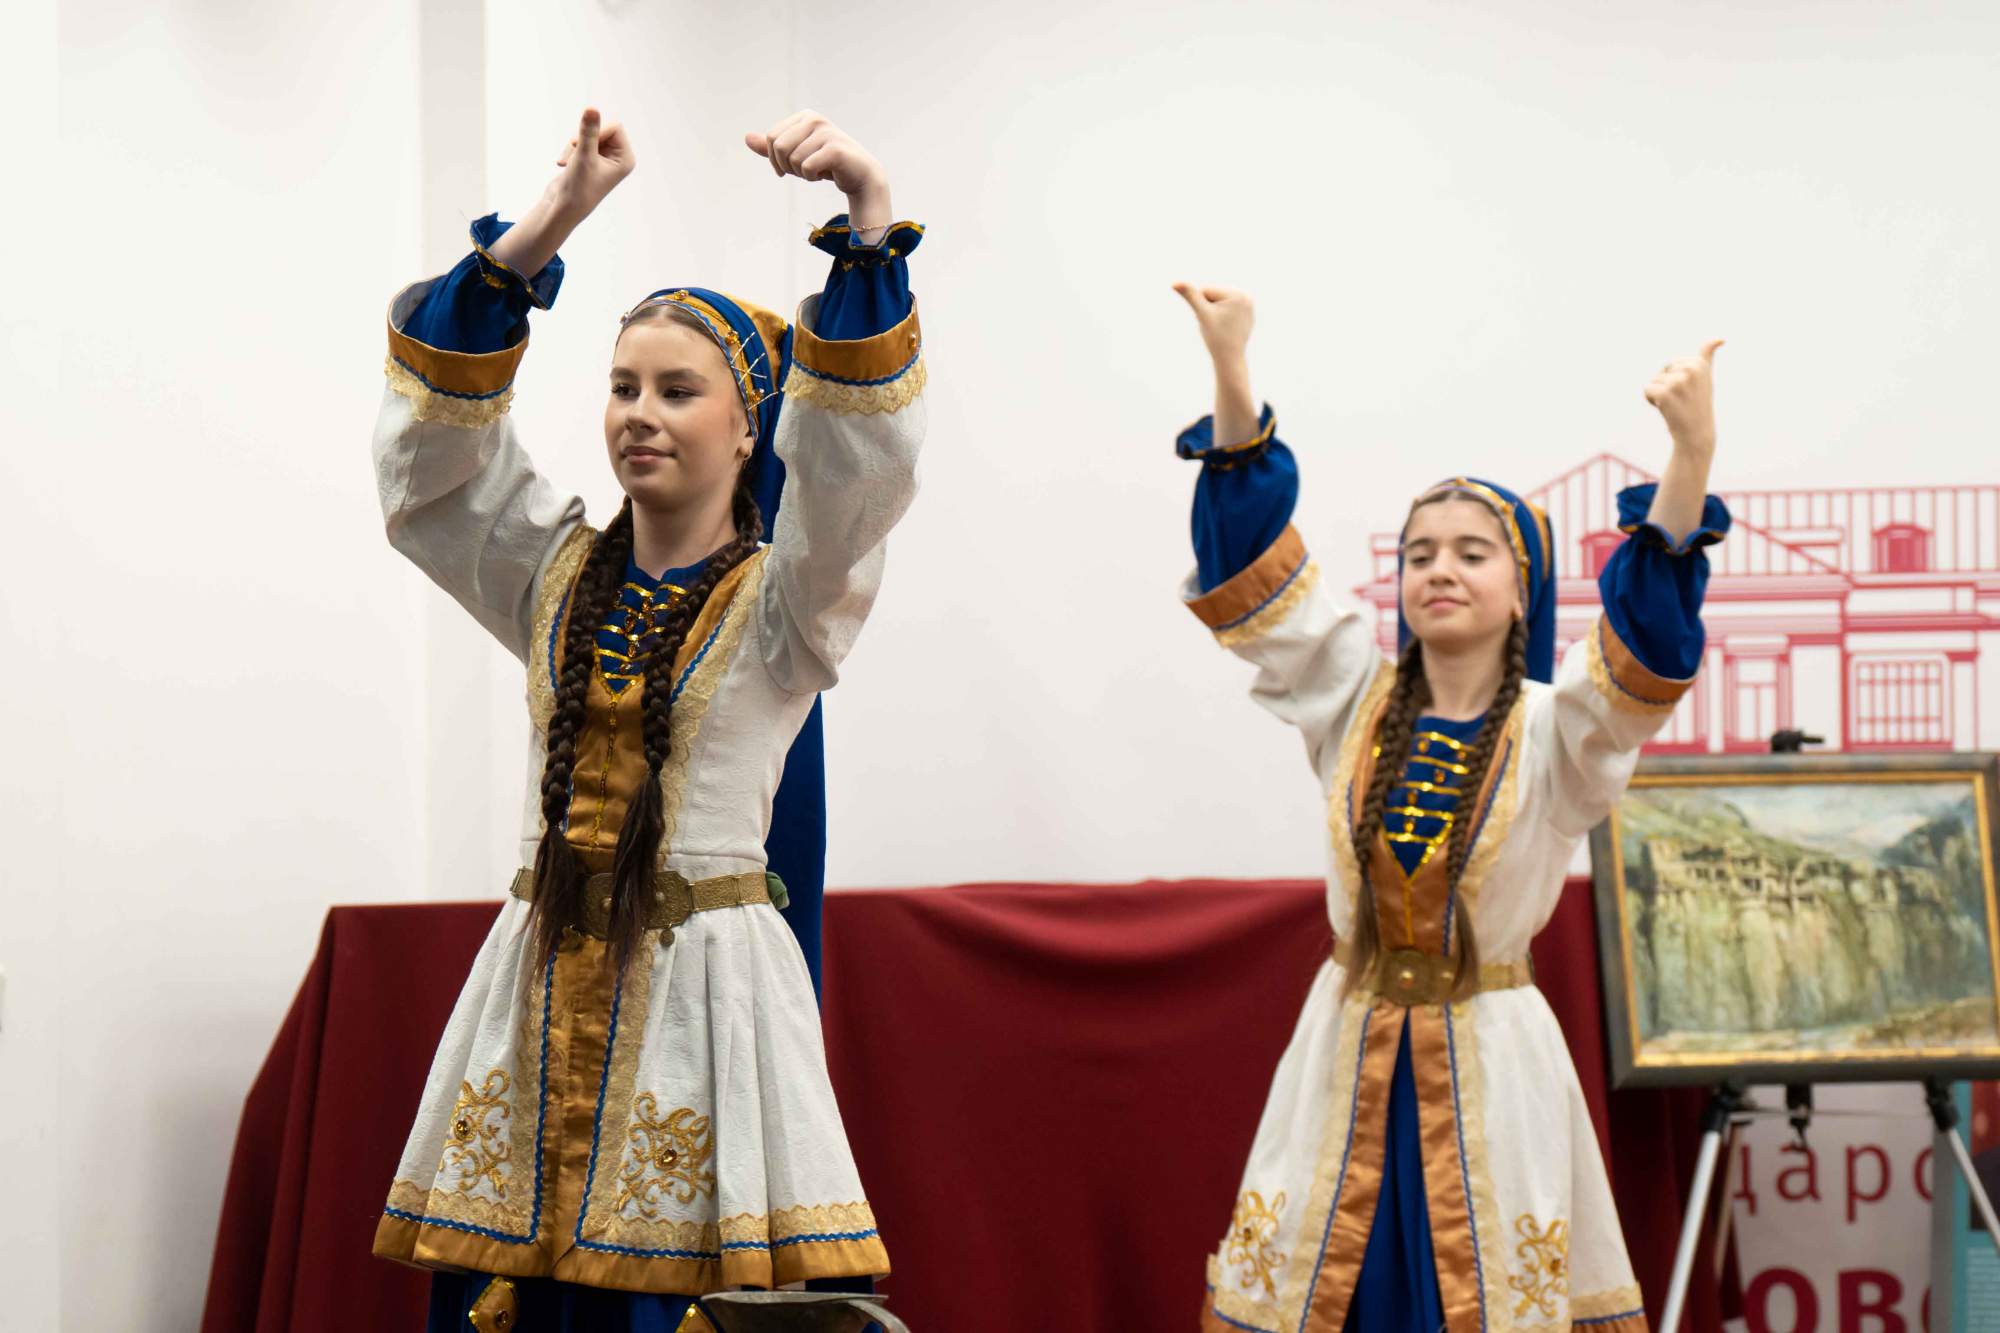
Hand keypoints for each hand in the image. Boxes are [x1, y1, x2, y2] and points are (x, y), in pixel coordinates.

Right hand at [550, 107, 634, 221]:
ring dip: (574, 144)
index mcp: (626, 159)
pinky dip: (571, 149)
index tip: (581, 145)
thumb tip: (592, 108)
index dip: (597, 130)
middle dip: (583, 138)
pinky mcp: (591, 159)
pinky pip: (582, 141)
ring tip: (567, 162)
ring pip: (589, 133)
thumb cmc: (578, 188)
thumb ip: (588, 131)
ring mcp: (605, 158)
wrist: (562, 209)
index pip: (615, 127)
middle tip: (574, 152)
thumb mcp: (583, 156)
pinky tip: (563, 164)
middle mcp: (619, 158)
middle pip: (602, 128)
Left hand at [744, 111, 891, 230]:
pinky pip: (806, 167)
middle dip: (786, 166)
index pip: (771, 138)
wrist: (860, 176)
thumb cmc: (827, 164)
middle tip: (803, 171)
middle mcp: (815, 119)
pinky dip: (812, 177)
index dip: (774, 159)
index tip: (789, 167)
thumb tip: (746, 138)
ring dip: (802, 173)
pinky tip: (824, 175)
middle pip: (778, 146)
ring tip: (817, 171)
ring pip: (793, 159)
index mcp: (804, 116)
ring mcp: (826, 132)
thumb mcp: (795, 154)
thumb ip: (771, 147)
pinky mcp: (835, 149)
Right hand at [1172, 284, 1254, 366]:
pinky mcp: (1247, 315)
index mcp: (1237, 294)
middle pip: (1214, 296)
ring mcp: (1249, 307)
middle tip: (1216, 327)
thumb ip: (1190, 296)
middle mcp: (1246, 297)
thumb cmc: (1216, 338)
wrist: (1230, 360)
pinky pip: (1227, 310)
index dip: (1202, 307)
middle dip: (1209, 310)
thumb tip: (1175, 283)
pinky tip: (1228, 329)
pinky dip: (1223, 319)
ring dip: (1214, 314)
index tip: (1212, 321)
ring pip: (1219, 303)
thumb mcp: (1202, 314)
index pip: (1206, 291)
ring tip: (1222, 328)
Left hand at [1644, 339, 1722, 455]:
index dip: (1676, 378)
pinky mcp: (1665, 393)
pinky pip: (1647, 390)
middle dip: (1666, 385)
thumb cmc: (1699, 403)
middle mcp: (1690, 369)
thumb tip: (1720, 338)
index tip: (1690, 391)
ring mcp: (1678, 381)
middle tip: (1682, 399)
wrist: (1696, 433)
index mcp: (1699, 363)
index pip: (1672, 364)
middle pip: (1662, 371)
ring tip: (1676, 405)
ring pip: (1654, 381)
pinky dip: (1652, 401)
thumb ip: (1707, 355)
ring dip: (1660, 394)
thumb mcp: (1705, 376)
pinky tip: (1666, 409)